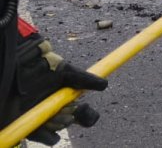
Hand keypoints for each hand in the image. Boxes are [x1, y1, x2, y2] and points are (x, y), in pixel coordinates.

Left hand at [2, 29, 106, 145]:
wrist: (13, 71)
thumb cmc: (36, 68)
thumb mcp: (62, 70)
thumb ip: (83, 78)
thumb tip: (104, 84)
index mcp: (63, 95)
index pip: (81, 110)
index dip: (86, 113)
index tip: (83, 108)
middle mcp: (54, 108)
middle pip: (71, 121)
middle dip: (71, 117)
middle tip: (67, 111)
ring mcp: (41, 118)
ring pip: (59, 129)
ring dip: (59, 124)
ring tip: (53, 117)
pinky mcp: (29, 126)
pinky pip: (46, 138)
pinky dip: (48, 135)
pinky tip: (44, 125)